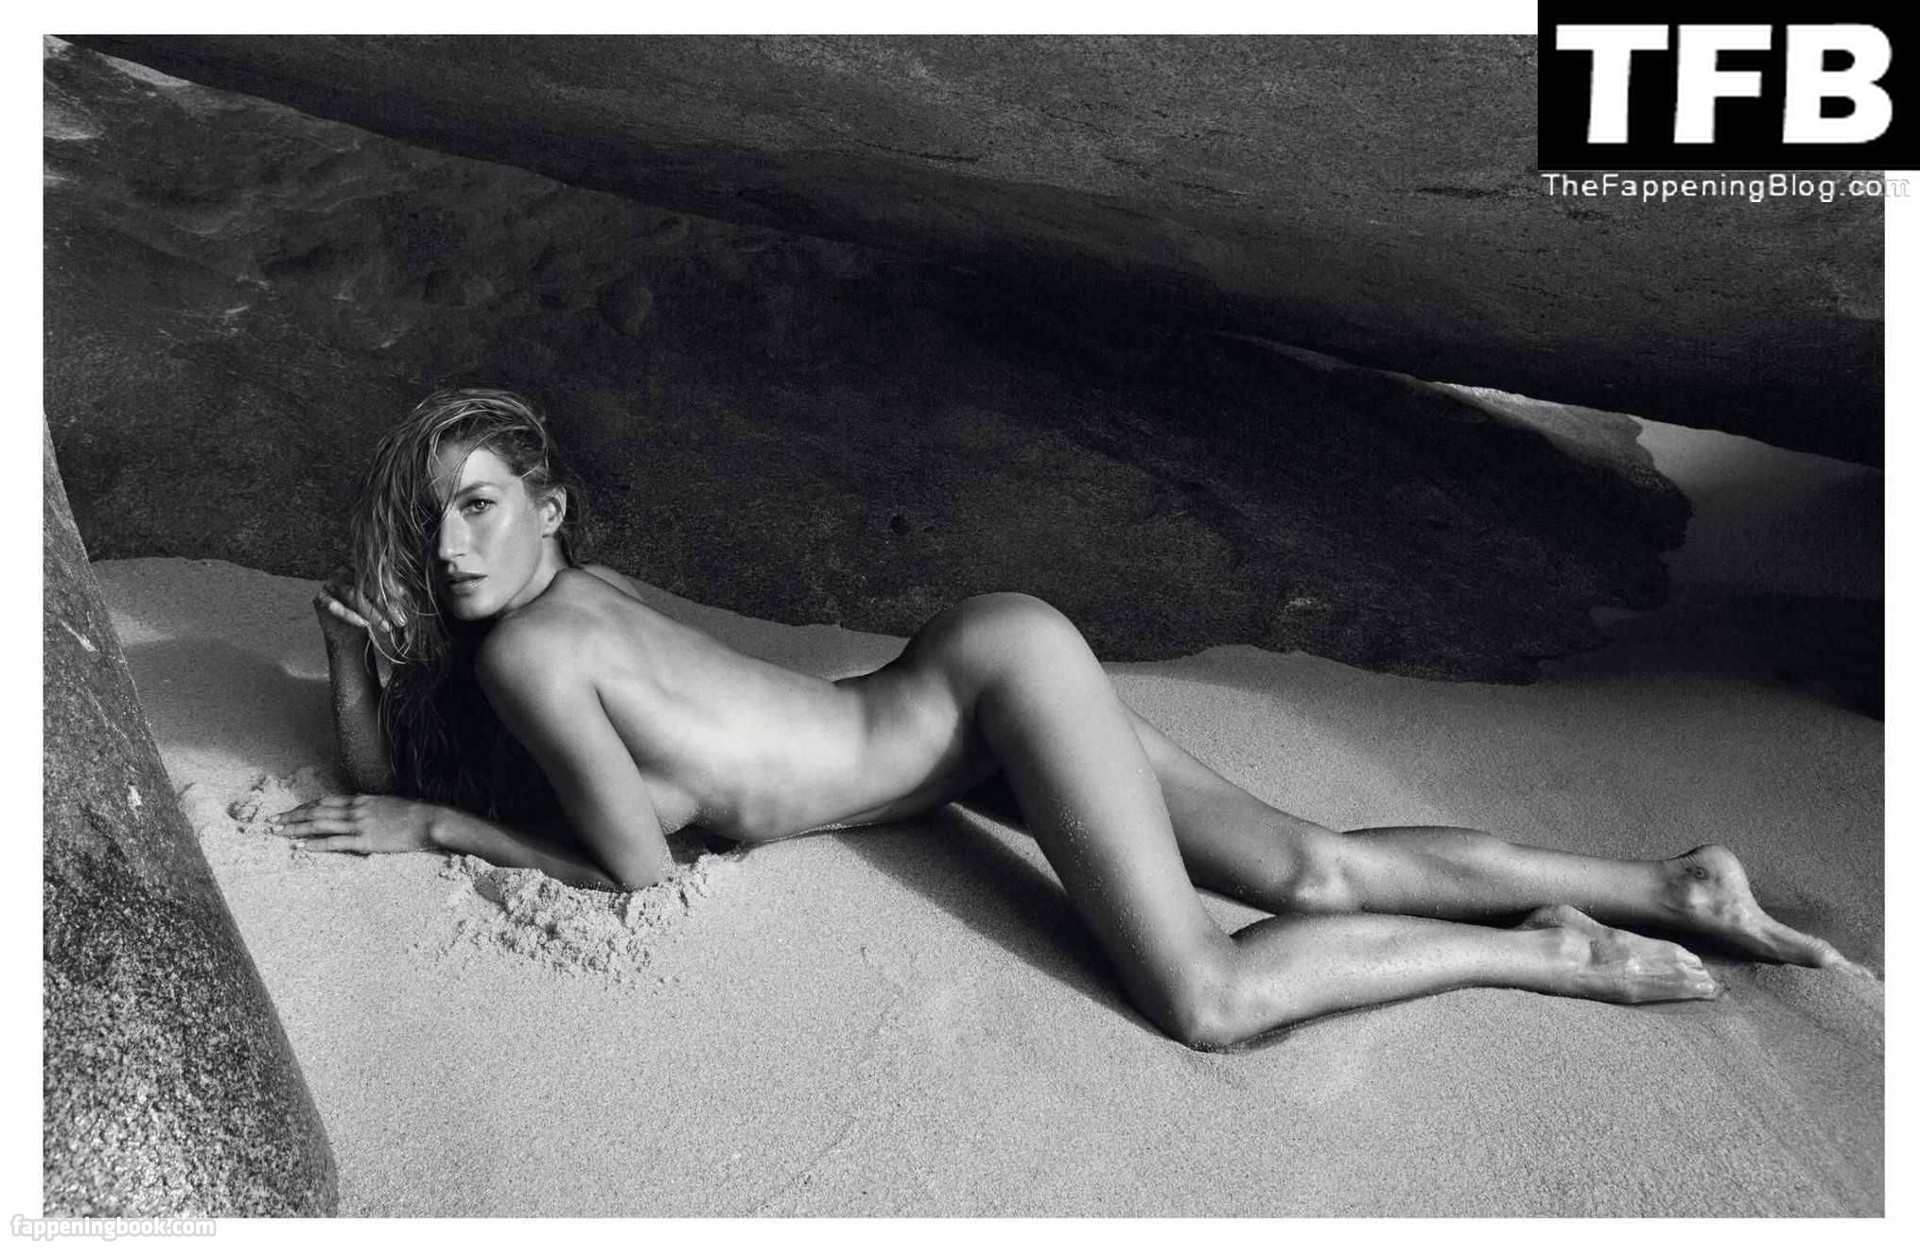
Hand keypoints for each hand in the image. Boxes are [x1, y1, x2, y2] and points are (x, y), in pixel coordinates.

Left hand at [269, 794, 436, 854]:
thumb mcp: (387, 803)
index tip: (289, 812)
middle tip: (272, 822)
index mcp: (360, 800)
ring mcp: (359, 825)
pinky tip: (300, 846)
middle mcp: (355, 809)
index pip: (325, 802)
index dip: (304, 807)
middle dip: (292, 817)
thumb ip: (369, 804)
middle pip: (316, 812)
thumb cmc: (413, 813)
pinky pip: (334, 842)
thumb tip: (357, 801)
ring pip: (320, 825)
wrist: (429, 820)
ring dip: (296, 828)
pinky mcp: (364, 841)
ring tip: (278, 832)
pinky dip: (315, 844)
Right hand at [314, 567, 397, 686]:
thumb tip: (404, 591)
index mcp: (360, 566)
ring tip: (386, 627)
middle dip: (385, 604)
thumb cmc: (369, 613)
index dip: (391, 587)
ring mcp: (330, 583)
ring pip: (352, 595)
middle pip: (366, 585)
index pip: (376, 574)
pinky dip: (349, 615)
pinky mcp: (320, 598)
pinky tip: (364, 624)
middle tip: (400, 620)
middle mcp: (344, 571)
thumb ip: (392, 594)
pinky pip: (334, 605)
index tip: (405, 599)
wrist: (347, 632)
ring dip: (372, 612)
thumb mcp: (383, 603)